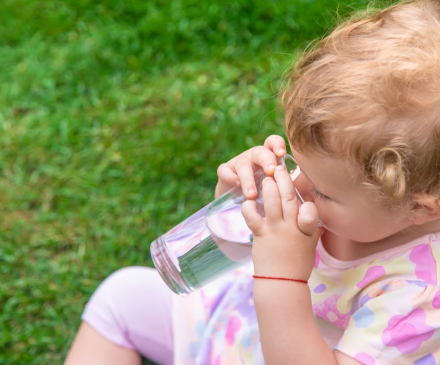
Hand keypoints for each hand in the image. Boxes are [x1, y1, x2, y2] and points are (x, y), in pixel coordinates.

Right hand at [215, 135, 286, 198]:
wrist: (244, 204)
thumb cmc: (266, 195)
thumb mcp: (278, 188)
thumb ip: (289, 184)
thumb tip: (309, 183)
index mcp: (269, 157)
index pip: (273, 142)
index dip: (277, 144)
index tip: (281, 153)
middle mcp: (254, 156)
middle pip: (260, 152)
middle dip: (266, 160)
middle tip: (271, 172)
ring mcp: (238, 162)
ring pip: (243, 164)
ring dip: (248, 179)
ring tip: (253, 195)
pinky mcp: (225, 171)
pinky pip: (225, 170)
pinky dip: (230, 178)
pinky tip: (236, 186)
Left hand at [242, 165, 321, 280]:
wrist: (282, 282)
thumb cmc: (297, 263)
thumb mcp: (310, 244)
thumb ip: (311, 227)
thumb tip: (312, 213)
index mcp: (307, 230)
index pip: (310, 209)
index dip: (305, 195)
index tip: (300, 180)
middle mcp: (292, 228)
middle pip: (288, 199)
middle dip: (283, 180)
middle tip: (278, 167)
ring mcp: (275, 231)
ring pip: (272, 203)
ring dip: (268, 187)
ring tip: (265, 177)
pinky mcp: (260, 236)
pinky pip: (253, 218)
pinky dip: (249, 207)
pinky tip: (248, 200)